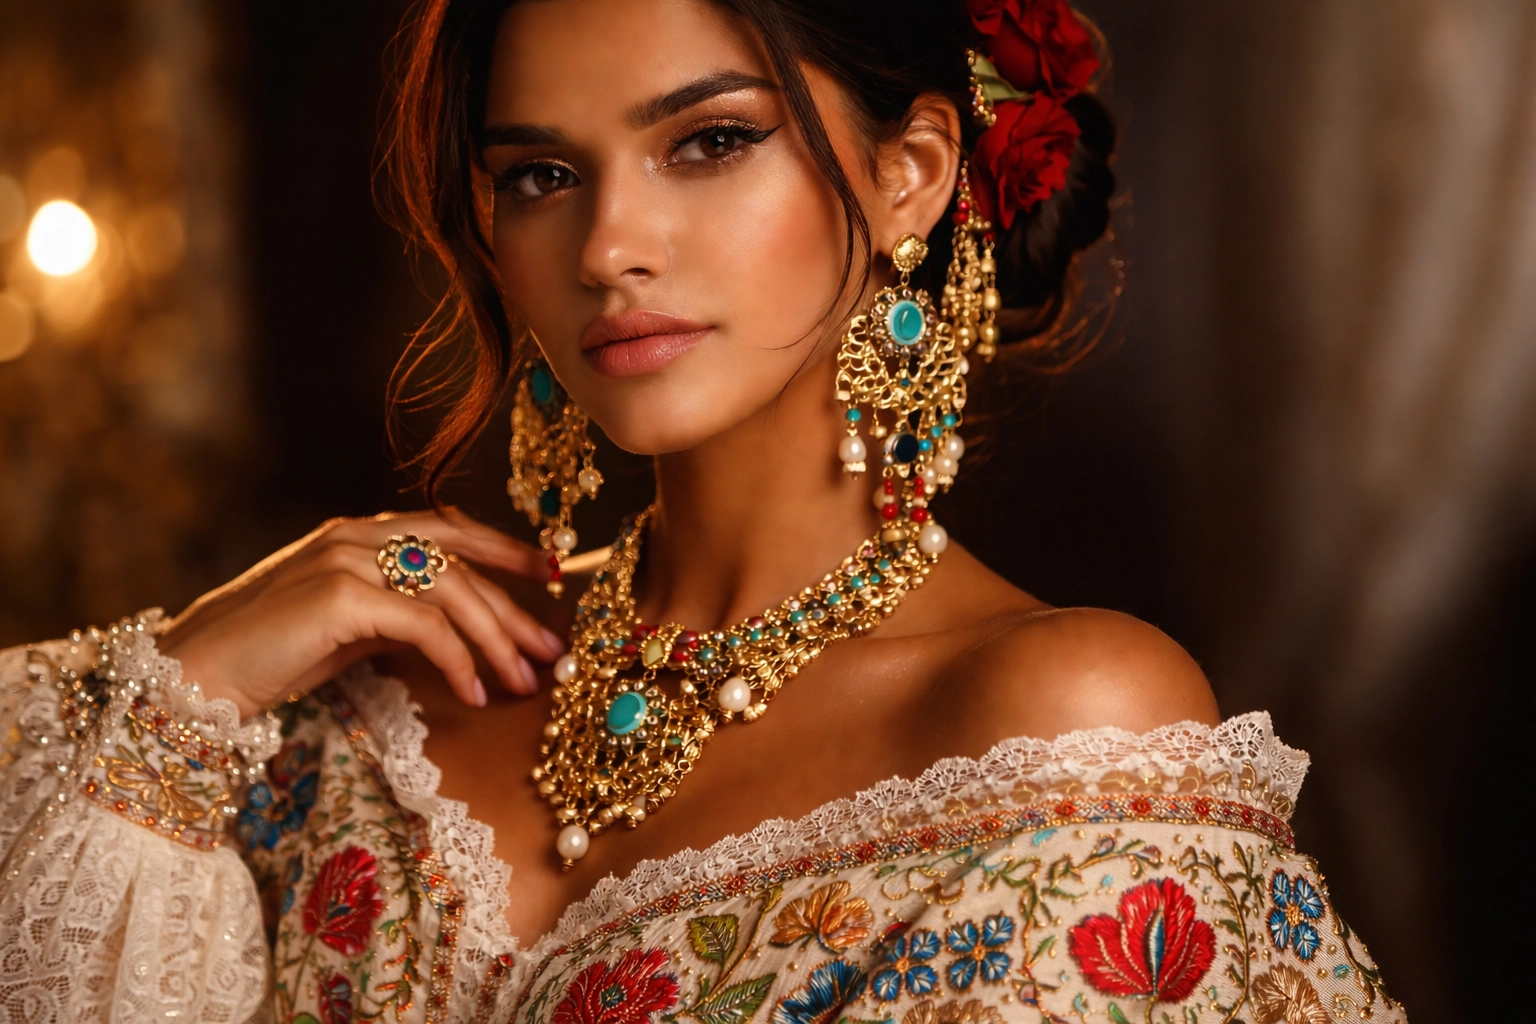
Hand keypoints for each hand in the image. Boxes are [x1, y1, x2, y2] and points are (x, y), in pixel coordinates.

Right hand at [156, 511, 563, 717]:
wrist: (195, 676)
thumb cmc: (270, 656)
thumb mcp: (348, 628)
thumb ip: (397, 614)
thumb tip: (460, 634)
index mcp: (360, 534)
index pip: (451, 529)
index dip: (505, 550)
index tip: (551, 574)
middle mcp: (356, 536)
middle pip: (461, 564)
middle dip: (514, 609)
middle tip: (552, 651)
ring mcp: (346, 559)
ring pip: (451, 592)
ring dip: (495, 641)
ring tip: (522, 683)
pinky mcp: (339, 595)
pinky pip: (423, 624)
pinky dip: (457, 659)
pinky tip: (475, 692)